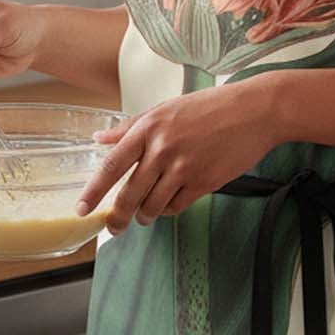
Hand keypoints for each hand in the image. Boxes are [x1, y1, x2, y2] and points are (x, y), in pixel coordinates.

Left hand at [75, 76, 278, 235]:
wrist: (253, 111)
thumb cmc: (210, 107)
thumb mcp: (165, 109)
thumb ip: (130, 127)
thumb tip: (100, 138)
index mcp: (149, 128)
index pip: (112, 165)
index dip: (94, 191)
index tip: (82, 210)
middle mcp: (162, 149)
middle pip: (129, 194)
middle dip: (117, 217)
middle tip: (113, 227)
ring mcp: (184, 167)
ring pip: (152, 206)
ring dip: (145, 215)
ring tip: (146, 213)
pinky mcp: (204, 182)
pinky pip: (176, 207)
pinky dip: (170, 209)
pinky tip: (171, 201)